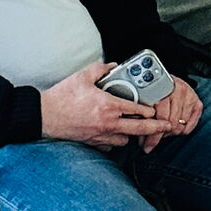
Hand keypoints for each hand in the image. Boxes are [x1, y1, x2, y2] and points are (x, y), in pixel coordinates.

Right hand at [39, 62, 162, 152]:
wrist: (45, 116)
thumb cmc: (62, 97)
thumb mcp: (83, 76)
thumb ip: (101, 69)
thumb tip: (112, 65)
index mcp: (108, 105)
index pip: (136, 109)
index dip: (149, 110)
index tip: (155, 110)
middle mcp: (108, 123)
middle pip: (139, 129)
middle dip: (156, 128)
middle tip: (166, 127)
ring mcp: (101, 135)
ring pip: (126, 139)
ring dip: (132, 134)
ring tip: (135, 127)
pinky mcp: (93, 142)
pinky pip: (111, 145)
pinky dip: (115, 140)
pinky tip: (115, 134)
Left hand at [137, 75, 202, 153]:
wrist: (163, 76)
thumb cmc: (152, 88)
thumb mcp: (143, 96)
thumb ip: (142, 112)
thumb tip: (138, 135)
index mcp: (162, 88)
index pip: (158, 117)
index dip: (151, 133)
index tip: (144, 144)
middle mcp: (176, 91)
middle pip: (170, 124)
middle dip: (159, 135)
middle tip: (151, 141)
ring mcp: (187, 96)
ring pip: (179, 127)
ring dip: (169, 133)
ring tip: (162, 131)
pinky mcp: (196, 102)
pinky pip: (189, 126)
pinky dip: (182, 131)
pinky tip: (174, 128)